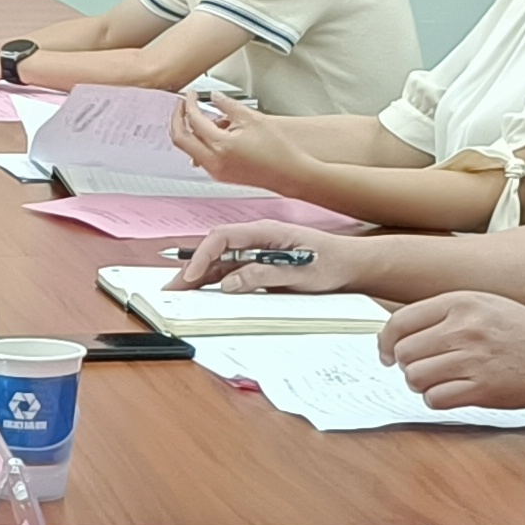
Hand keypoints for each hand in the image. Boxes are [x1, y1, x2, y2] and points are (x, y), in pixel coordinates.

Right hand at [169, 218, 359, 290]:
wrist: (351, 265)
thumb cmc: (332, 262)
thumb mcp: (300, 272)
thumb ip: (263, 275)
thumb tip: (231, 283)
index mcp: (265, 231)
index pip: (223, 238)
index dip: (203, 256)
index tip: (191, 275)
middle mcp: (257, 238)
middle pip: (215, 250)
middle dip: (192, 268)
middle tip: (172, 288)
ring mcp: (257, 251)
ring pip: (220, 261)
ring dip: (201, 277)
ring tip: (181, 293)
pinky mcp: (260, 264)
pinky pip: (232, 270)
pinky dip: (215, 281)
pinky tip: (204, 293)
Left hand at [171, 93, 289, 188]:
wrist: (291, 174)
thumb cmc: (279, 151)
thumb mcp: (253, 119)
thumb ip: (229, 106)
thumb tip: (215, 97)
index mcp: (221, 146)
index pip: (194, 120)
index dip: (190, 104)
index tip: (192, 96)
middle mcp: (214, 161)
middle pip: (180, 138)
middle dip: (177, 119)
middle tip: (182, 106)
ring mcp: (216, 171)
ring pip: (189, 149)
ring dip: (189, 132)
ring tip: (201, 117)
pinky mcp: (221, 176)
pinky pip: (200, 157)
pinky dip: (200, 143)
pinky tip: (212, 133)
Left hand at [376, 291, 524, 411]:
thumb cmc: (524, 330)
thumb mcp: (483, 303)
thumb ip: (443, 312)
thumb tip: (401, 329)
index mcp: (460, 303)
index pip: (399, 322)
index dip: (385, 341)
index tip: (386, 352)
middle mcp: (463, 328)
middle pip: (404, 353)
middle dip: (406, 365)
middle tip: (420, 368)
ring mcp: (472, 359)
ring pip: (415, 377)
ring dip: (420, 384)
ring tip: (438, 380)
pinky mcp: (482, 388)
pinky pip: (435, 399)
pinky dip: (436, 399)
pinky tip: (450, 392)